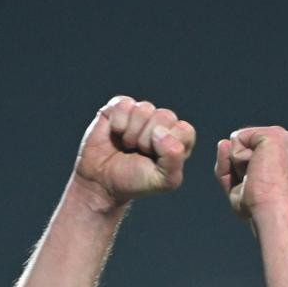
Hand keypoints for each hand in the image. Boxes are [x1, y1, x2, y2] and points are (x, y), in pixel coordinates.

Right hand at [72, 96, 196, 209]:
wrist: (102, 182)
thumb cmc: (134, 181)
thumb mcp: (163, 181)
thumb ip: (174, 159)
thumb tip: (160, 132)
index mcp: (178, 139)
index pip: (185, 131)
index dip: (168, 146)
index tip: (155, 160)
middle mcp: (162, 123)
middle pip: (165, 116)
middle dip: (147, 140)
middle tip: (139, 153)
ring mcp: (141, 113)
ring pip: (144, 109)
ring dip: (131, 134)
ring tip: (127, 145)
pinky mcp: (120, 106)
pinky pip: (124, 104)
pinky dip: (118, 123)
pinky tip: (116, 133)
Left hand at [215, 126, 287, 221]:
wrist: (271, 211)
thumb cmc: (259, 206)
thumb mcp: (237, 186)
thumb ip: (227, 164)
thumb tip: (223, 142)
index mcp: (284, 154)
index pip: (248, 150)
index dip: (241, 170)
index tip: (255, 187)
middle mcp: (286, 142)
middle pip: (242, 144)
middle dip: (238, 166)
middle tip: (255, 184)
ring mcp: (281, 136)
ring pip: (238, 141)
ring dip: (239, 163)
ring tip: (257, 177)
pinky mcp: (272, 134)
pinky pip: (236, 139)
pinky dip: (237, 158)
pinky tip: (255, 170)